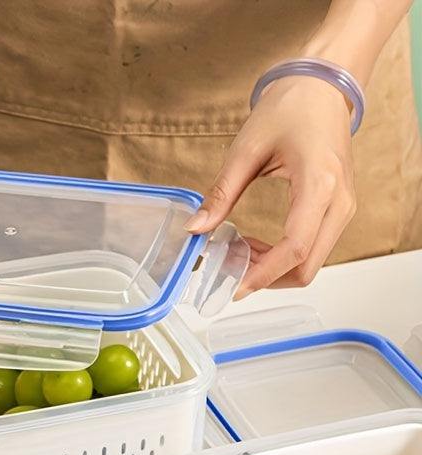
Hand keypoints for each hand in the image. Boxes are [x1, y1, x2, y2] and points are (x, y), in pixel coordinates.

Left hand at [185, 76, 356, 297]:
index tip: (233, 285)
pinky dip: (284, 257)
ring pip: (311, 263)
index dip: (262, 275)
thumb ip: (221, 193)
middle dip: (267, 278)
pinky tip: (257, 246)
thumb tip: (196, 228)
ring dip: (274, 270)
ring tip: (240, 254)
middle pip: (307, 267)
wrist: (323, 86)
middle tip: (231, 270)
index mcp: (319, 184)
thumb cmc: (292, 107)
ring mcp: (342, 208)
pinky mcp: (337, 210)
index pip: (294, 249)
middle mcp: (339, 202)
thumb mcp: (246, 150)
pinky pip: (313, 248)